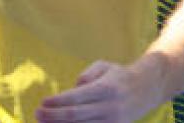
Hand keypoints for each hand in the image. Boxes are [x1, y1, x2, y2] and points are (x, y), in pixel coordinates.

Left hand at [35, 60, 153, 122]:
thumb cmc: (118, 76)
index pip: (77, 97)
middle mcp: (110, 107)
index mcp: (106, 88)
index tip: (43, 102)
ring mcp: (112, 122)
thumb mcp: (103, 67)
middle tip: (37, 114)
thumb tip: (71, 91)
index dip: (58, 101)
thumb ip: (86, 76)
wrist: (147, 89)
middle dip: (53, 116)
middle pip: (76, 115)